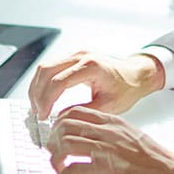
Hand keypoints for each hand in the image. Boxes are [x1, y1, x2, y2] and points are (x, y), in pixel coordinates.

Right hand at [28, 50, 163, 119]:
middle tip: (37, 114)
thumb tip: (60, 119)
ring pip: (44, 67)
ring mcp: (75, 54)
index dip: (47, 100)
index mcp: (90, 67)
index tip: (43, 116)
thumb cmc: (126, 88)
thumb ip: (83, 111)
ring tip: (37, 107)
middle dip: (37, 94)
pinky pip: (50, 67)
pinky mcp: (73, 58)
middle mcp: (80, 56)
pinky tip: (42, 97)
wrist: (136, 74)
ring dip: (37, 87)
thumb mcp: (108, 106)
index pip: (58, 82)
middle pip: (46, 71)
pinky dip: (43, 82)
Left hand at [46, 106, 173, 173]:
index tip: (57, 137)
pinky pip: (73, 168)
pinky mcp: (106, 169)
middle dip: (53, 141)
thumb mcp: (133, 138)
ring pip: (64, 144)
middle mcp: (107, 131)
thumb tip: (96, 145)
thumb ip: (113, 137)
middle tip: (55, 155)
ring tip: (61, 170)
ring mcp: (106, 149)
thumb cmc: (158, 162)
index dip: (59, 124)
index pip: (75, 112)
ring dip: (56, 159)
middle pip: (64, 125)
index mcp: (113, 122)